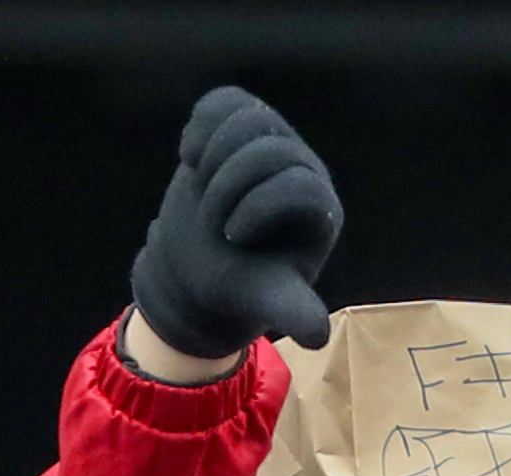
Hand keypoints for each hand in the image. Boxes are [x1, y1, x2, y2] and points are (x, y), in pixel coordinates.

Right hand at [128, 85, 342, 366]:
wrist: (200, 272)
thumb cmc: (240, 287)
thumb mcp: (267, 300)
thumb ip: (293, 310)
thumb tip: (317, 338)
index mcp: (318, 207)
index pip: (298, 184)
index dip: (259, 207)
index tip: (234, 237)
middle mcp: (300, 168)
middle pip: (268, 148)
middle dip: (229, 186)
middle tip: (213, 220)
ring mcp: (269, 143)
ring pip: (247, 118)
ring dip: (213, 153)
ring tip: (201, 184)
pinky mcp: (237, 130)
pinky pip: (223, 102)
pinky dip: (201, 123)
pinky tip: (191, 155)